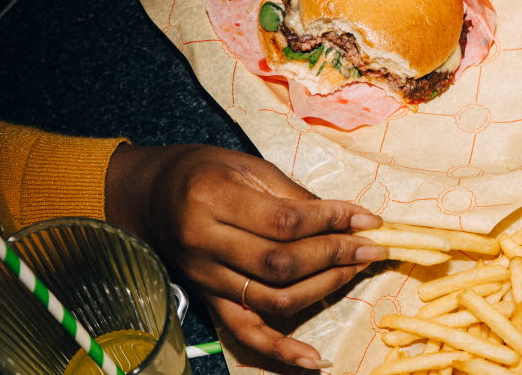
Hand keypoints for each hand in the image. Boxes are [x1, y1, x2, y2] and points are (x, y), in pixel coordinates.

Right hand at [105, 144, 386, 368]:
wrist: (151, 196)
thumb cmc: (206, 172)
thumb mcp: (247, 165)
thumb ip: (294, 194)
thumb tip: (348, 218)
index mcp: (212, 198)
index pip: (284, 221)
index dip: (332, 221)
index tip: (368, 219)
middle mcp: (204, 242)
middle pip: (281, 262)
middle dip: (335, 255)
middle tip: (371, 247)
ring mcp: (205, 278)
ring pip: (273, 297)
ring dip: (324, 288)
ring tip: (355, 270)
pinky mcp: (209, 301)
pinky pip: (246, 333)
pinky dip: (281, 350)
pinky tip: (314, 360)